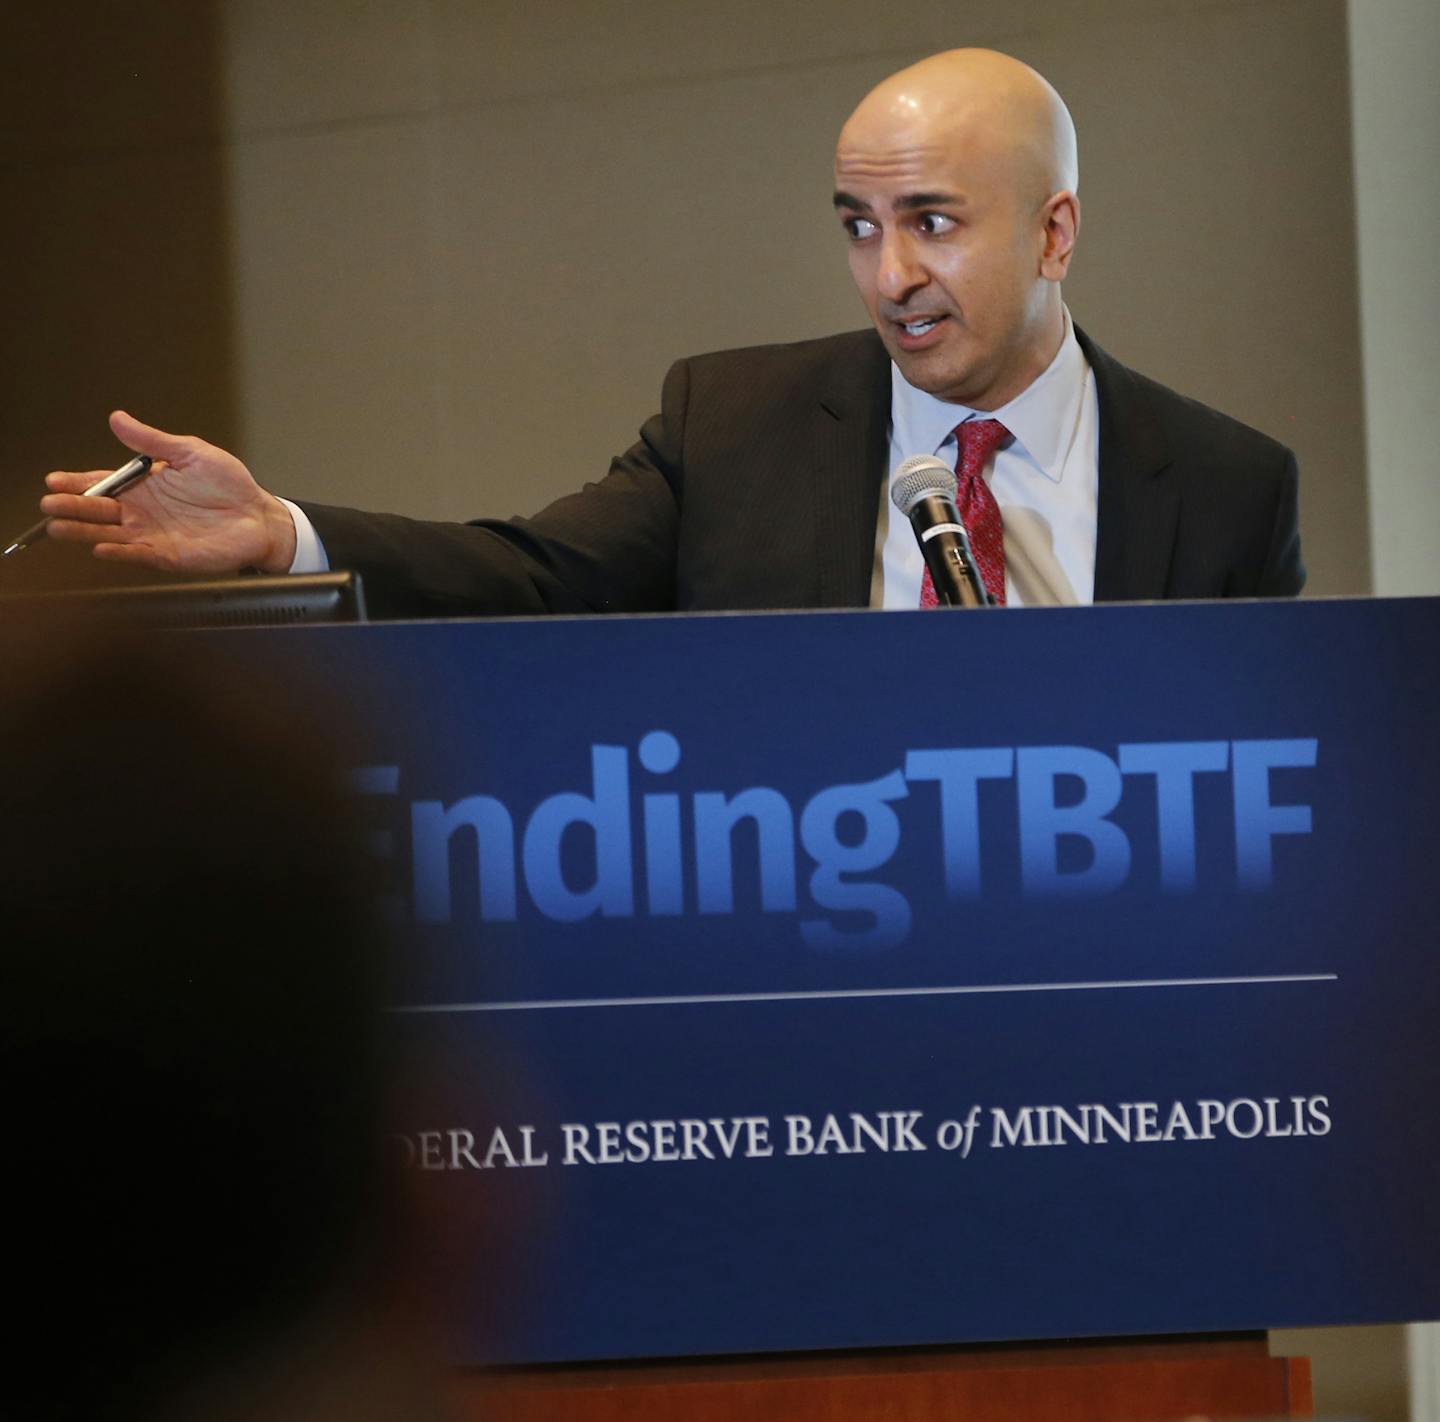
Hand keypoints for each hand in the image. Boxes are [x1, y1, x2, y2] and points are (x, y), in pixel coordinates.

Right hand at [40, 411, 297, 574]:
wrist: (258, 515)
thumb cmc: (229, 485)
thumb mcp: (190, 452)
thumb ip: (152, 441)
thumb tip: (118, 419)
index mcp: (144, 485)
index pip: (102, 483)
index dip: (77, 482)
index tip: (55, 480)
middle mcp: (143, 512)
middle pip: (99, 510)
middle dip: (72, 507)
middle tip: (50, 504)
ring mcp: (154, 534)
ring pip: (110, 534)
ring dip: (84, 531)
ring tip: (59, 526)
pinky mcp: (169, 555)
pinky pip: (138, 555)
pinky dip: (119, 552)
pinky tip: (100, 547)